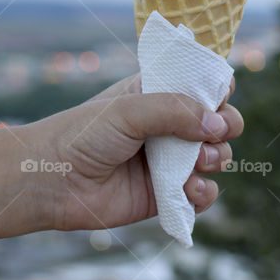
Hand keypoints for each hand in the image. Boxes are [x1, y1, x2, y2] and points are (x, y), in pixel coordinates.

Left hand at [26, 74, 242, 230]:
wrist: (52, 181)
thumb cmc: (83, 135)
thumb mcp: (130, 110)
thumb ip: (175, 110)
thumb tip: (218, 126)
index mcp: (159, 94)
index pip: (202, 84)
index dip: (218, 88)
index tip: (219, 96)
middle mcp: (168, 126)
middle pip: (220, 121)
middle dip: (227, 125)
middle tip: (215, 133)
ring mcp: (169, 161)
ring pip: (217, 157)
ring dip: (218, 159)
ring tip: (198, 163)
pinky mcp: (166, 195)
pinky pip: (202, 195)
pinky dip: (204, 193)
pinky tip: (188, 189)